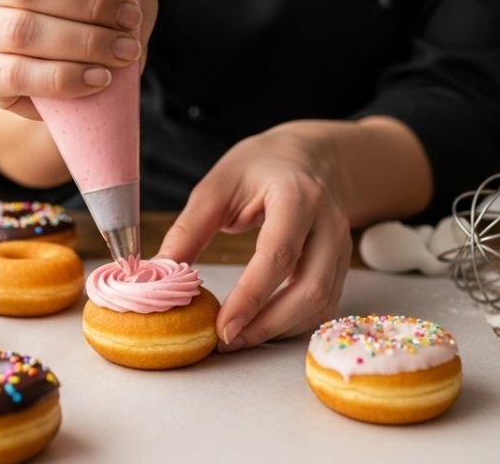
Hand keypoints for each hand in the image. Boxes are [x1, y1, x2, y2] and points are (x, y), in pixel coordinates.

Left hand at [157, 121, 354, 351]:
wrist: (309, 157)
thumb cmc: (260, 167)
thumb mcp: (218, 186)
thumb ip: (189, 230)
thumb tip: (158, 274)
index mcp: (297, 197)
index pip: (278, 255)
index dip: (250, 297)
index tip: (221, 327)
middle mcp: (328, 224)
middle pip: (309, 289)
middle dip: (266, 325)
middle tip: (225, 341)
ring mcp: (341, 248)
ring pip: (320, 305)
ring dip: (279, 330)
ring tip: (237, 338)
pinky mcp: (341, 267)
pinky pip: (322, 307)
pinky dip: (291, 325)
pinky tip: (261, 327)